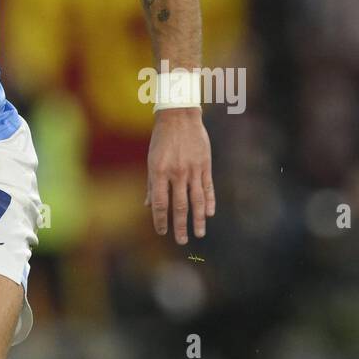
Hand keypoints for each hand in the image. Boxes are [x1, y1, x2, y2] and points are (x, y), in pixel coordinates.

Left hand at [146, 107, 214, 244]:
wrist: (179, 117)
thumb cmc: (161, 140)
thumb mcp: (151, 160)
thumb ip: (152, 184)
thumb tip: (149, 206)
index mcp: (159, 172)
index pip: (160, 203)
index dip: (160, 220)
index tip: (162, 232)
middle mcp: (176, 173)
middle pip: (179, 205)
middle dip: (180, 225)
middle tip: (182, 241)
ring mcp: (193, 169)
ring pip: (196, 200)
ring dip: (197, 219)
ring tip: (198, 233)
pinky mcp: (205, 165)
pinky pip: (207, 187)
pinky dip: (209, 201)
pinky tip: (209, 214)